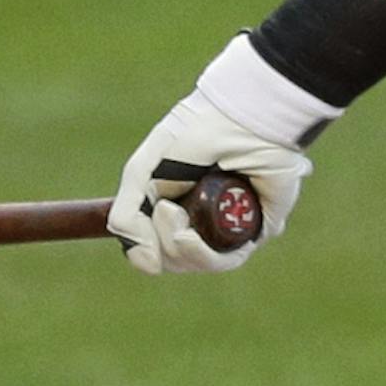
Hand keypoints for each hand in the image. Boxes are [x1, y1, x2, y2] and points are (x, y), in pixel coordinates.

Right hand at [108, 48, 318, 275]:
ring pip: (197, 262)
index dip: (142, 244)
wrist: (236, 118)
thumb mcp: (141, 174)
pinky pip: (227, 258)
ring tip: (173, 213)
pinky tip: (188, 234)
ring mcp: (231, 225)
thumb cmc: (190, 136)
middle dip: (159, 242)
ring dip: (175, 248)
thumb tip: (148, 267)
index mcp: (178, 203)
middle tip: (165, 208)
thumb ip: (128, 218)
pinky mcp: (257, 227)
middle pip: (173, 258)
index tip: (140, 222)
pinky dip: (201, 254)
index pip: (155, 244)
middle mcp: (205, 218)